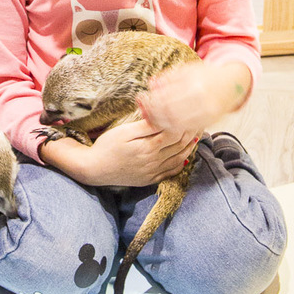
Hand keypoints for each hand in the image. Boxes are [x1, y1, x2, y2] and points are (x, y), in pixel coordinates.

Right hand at [39, 118, 196, 187]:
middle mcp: (155, 161)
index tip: (192, 114)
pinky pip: (171, 172)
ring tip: (196, 137)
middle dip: (191, 134)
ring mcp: (153, 172)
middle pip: (180, 146)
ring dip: (189, 148)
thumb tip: (164, 116)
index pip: (176, 133)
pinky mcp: (149, 179)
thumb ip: (147, 125)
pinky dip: (181, 164)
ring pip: (179, 159)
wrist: (94, 169)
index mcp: (149, 147)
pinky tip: (185, 157)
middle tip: (199, 123)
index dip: (186, 123)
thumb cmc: (107, 146)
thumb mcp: (125, 131)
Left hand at [136, 60, 251, 142]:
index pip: (166, 95)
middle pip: (169, 112)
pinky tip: (164, 124)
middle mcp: (201, 100)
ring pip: (177, 124)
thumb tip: (150, 84)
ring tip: (150, 119)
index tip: (140, 99)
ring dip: (160, 123)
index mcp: (194, 84)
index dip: (150, 100)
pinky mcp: (208, 123)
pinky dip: (173, 128)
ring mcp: (206, 114)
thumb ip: (168, 77)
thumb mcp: (187, 71)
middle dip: (153, 113)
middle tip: (142, 112)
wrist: (230, 85)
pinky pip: (186, 130)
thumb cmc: (205, 76)